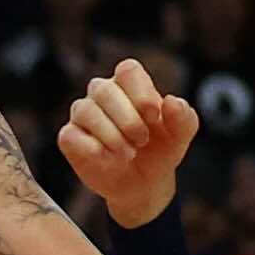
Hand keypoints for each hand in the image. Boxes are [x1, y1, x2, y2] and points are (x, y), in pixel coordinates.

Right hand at [54, 58, 199, 228]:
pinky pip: (71, 136)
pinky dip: (92, 148)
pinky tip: (109, 158)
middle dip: (128, 119)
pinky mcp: (70, 138)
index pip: (128, 70)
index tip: (154, 117)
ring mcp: (83, 114)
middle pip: (105, 90)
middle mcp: (102, 93)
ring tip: (129, 153)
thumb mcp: (180, 136)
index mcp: (129, 83)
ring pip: (86, 111)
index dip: (141, 93)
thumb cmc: (160, 150)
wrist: (144, 184)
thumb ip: (183, 117)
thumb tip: (172, 101)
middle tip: (142, 141)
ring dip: (111, 135)